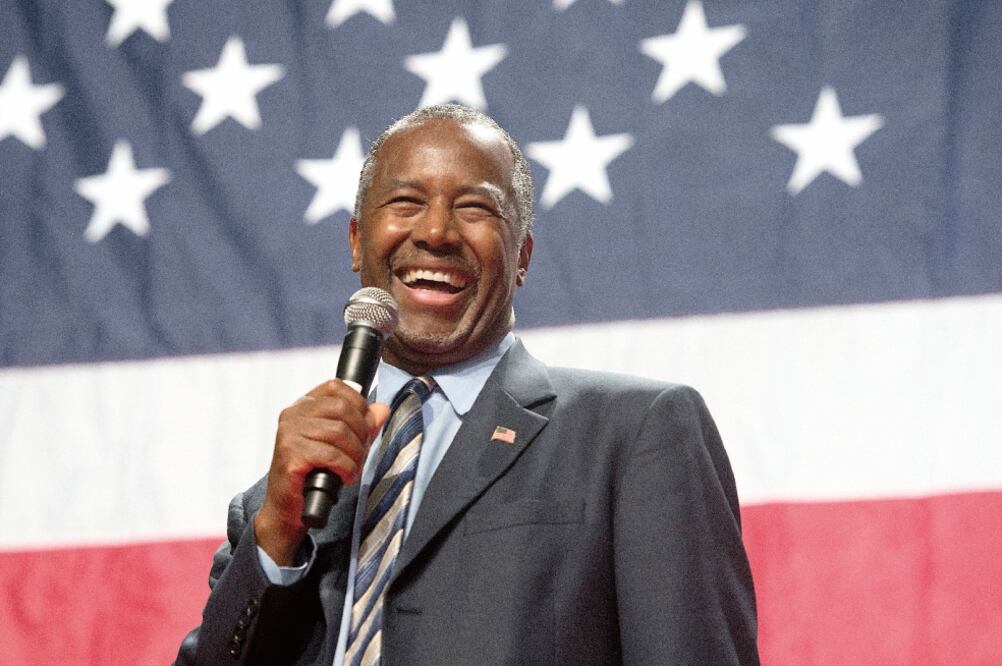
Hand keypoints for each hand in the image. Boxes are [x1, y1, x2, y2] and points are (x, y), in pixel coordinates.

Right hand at [254, 379, 389, 564]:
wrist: (286, 507)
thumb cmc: (312, 473)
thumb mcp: (341, 444)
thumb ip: (361, 425)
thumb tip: (382, 409)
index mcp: (303, 405)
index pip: (337, 387)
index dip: (359, 405)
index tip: (365, 427)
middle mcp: (293, 414)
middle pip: (343, 409)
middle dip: (361, 433)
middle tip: (361, 453)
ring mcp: (289, 433)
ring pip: (340, 432)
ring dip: (355, 454)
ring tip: (353, 468)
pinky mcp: (290, 454)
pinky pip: (332, 455)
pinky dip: (346, 468)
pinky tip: (345, 477)